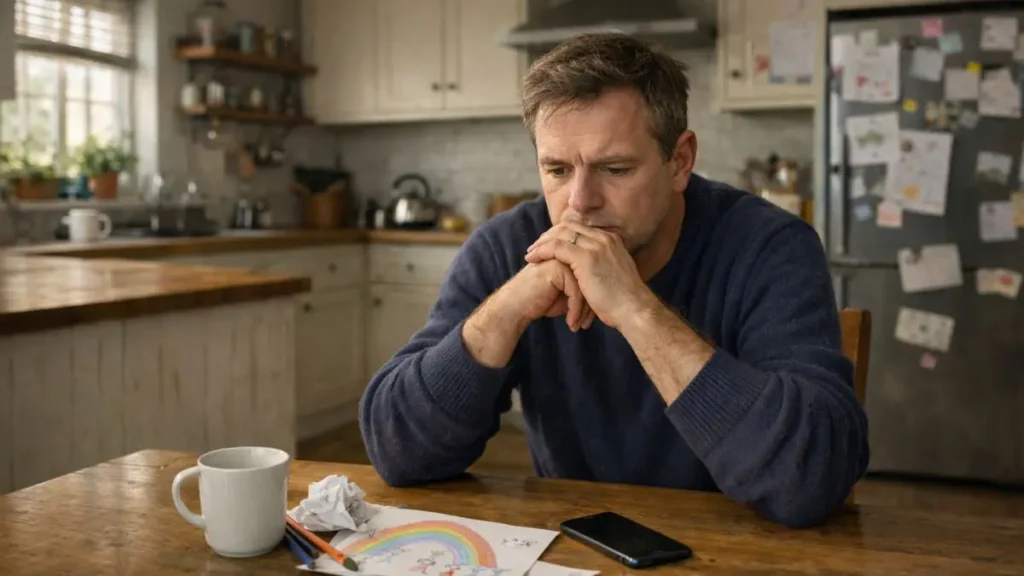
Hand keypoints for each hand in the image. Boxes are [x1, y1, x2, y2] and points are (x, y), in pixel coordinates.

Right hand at [497, 259, 595, 331]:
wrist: (516, 307)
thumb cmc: (540, 302)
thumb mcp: (566, 296)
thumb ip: (582, 290)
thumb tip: (600, 300)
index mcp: (572, 258)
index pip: (592, 276)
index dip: (593, 299)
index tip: (591, 319)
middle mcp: (568, 255)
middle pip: (591, 280)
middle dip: (591, 305)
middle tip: (588, 324)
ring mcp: (562, 259)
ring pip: (585, 286)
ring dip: (583, 310)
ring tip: (580, 326)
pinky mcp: (556, 268)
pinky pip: (575, 291)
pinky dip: (575, 310)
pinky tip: (571, 324)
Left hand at [524, 223, 653, 329]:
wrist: (634, 309)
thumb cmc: (623, 301)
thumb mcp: (613, 275)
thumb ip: (601, 265)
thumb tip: (589, 271)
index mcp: (611, 240)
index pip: (579, 227)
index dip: (560, 234)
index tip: (547, 245)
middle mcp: (604, 238)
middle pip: (567, 227)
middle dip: (548, 236)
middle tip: (534, 248)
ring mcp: (596, 245)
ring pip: (559, 234)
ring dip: (542, 243)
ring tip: (530, 254)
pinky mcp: (586, 257)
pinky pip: (556, 247)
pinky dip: (542, 252)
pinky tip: (533, 260)